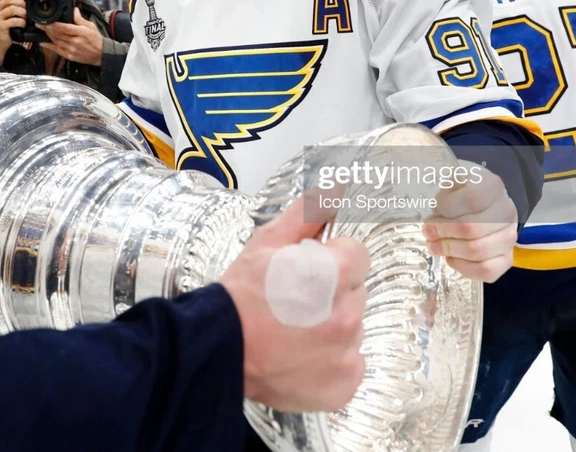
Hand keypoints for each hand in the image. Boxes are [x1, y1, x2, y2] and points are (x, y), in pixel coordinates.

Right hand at [0, 0, 25, 62]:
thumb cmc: (5, 28)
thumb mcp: (6, 15)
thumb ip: (13, 7)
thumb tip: (26, 0)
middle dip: (21, 2)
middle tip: (26, 8)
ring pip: (12, 9)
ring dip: (22, 12)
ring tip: (26, 17)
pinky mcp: (1, 26)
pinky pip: (14, 20)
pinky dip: (21, 22)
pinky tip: (23, 24)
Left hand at [41, 8, 103, 65]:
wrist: (101, 54)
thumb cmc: (96, 39)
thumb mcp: (91, 26)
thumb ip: (80, 19)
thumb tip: (73, 9)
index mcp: (81, 32)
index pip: (64, 28)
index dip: (53, 25)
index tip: (46, 21)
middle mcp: (75, 41)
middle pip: (58, 34)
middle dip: (47, 29)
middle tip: (39, 24)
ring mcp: (72, 49)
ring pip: (56, 41)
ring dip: (47, 36)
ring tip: (41, 30)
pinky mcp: (70, 56)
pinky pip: (57, 50)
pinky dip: (49, 46)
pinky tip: (42, 43)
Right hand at [220, 192, 369, 412]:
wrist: (218, 350)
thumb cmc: (239, 297)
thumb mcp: (267, 243)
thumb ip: (306, 214)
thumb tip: (332, 191)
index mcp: (332, 275)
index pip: (358, 254)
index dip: (332, 258)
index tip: (310, 270)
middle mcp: (346, 315)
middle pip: (356, 291)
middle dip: (333, 292)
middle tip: (295, 301)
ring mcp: (347, 353)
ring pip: (353, 327)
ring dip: (332, 325)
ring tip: (294, 329)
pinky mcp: (343, 384)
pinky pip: (351, 363)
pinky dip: (332, 360)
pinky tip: (302, 354)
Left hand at [423, 162, 517, 282]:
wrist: (484, 206)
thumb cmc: (461, 194)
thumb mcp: (451, 183)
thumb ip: (442, 194)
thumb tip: (435, 210)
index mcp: (493, 187)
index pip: (472, 200)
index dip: (448, 207)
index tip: (434, 209)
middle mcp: (507, 212)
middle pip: (473, 229)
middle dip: (443, 232)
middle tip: (428, 231)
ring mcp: (509, 236)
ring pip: (479, 251)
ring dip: (450, 250)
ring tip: (434, 245)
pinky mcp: (507, 258)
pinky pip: (486, 271)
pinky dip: (463, 267)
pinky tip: (451, 258)